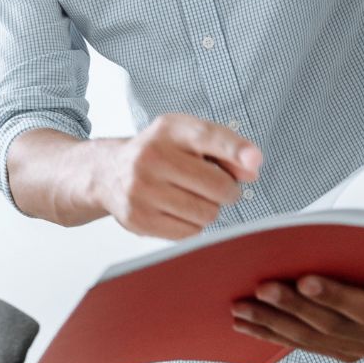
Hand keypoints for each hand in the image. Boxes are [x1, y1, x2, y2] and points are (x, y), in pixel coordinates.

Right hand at [99, 113, 261, 238]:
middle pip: (218, 186)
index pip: (207, 136)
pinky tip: (177, 211)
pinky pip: (190, 232)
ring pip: (207, 213)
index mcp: (168, 130)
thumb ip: (225, 149)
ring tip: (192, 197)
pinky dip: (192, 225)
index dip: (235, 150)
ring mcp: (142, 189)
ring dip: (209, 209)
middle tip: (216, 187)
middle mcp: (151, 156)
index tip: (255, 160)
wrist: (109, 172)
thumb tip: (252, 170)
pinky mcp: (138, 219)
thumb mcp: (187, 138)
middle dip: (227, 191)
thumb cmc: (159, 153)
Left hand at [229, 253, 363, 361]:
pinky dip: (273, 334)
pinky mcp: (341, 350)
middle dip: (292, 307)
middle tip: (261, 289)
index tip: (305, 281)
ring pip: (312, 340)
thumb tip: (308, 238)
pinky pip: (304, 346)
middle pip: (333, 326)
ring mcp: (363, 346)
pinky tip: (249, 325)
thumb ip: (356, 246)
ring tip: (244, 308)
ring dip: (273, 324)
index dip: (336, 296)